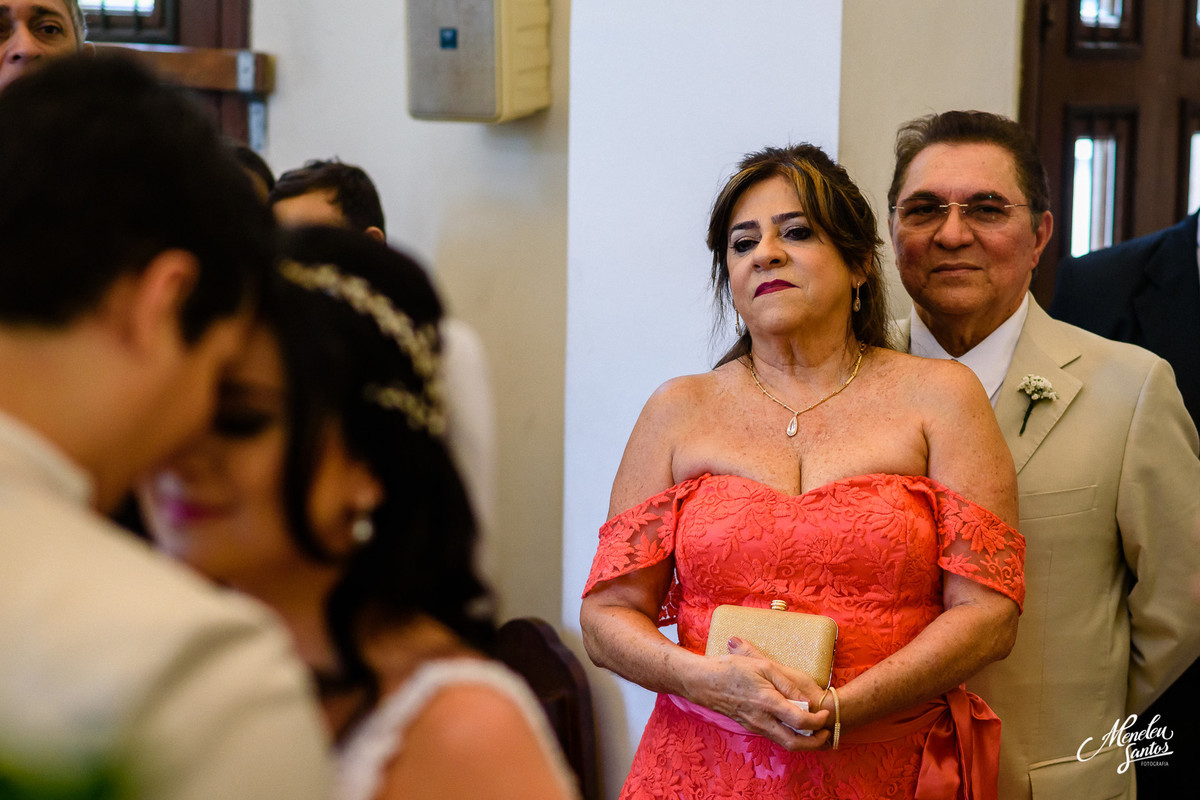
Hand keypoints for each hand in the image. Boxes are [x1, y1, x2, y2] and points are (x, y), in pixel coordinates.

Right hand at [683, 636, 830, 749]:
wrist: (703, 681)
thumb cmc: (732, 669)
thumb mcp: (762, 666)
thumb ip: (786, 683)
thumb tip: (804, 699)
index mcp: (768, 702)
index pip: (801, 720)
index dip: (818, 721)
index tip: (825, 714)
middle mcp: (762, 720)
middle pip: (795, 743)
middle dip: (815, 743)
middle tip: (826, 734)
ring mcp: (755, 726)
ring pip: (784, 743)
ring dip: (803, 742)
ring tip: (815, 732)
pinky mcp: (750, 726)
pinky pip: (774, 737)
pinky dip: (789, 736)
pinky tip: (794, 726)